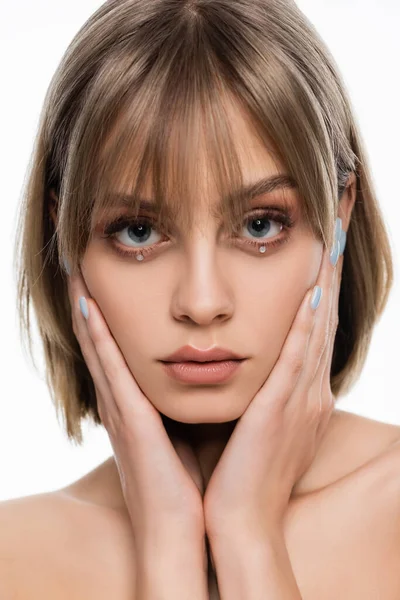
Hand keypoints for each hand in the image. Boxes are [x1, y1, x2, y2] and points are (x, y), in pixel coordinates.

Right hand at [65, 264, 205, 545]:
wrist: (181, 531)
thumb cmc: (186, 483)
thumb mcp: (182, 433)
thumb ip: (182, 403)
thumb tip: (202, 375)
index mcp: (133, 405)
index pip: (113, 351)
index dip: (103, 316)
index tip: (101, 280)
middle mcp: (119, 402)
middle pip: (97, 341)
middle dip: (87, 302)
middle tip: (78, 263)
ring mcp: (119, 409)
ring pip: (97, 346)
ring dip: (85, 308)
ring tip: (75, 270)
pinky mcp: (128, 418)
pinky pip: (109, 367)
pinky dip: (96, 334)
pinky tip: (88, 305)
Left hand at [203, 239, 342, 537]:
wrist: (241, 521)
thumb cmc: (243, 470)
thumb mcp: (258, 422)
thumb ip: (262, 389)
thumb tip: (252, 363)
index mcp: (304, 394)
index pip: (317, 326)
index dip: (323, 282)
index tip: (324, 243)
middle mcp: (311, 391)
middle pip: (325, 317)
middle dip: (333, 267)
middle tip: (341, 221)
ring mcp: (301, 400)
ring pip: (318, 329)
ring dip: (325, 282)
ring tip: (333, 238)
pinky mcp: (282, 411)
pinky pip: (298, 360)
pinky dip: (306, 325)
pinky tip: (311, 291)